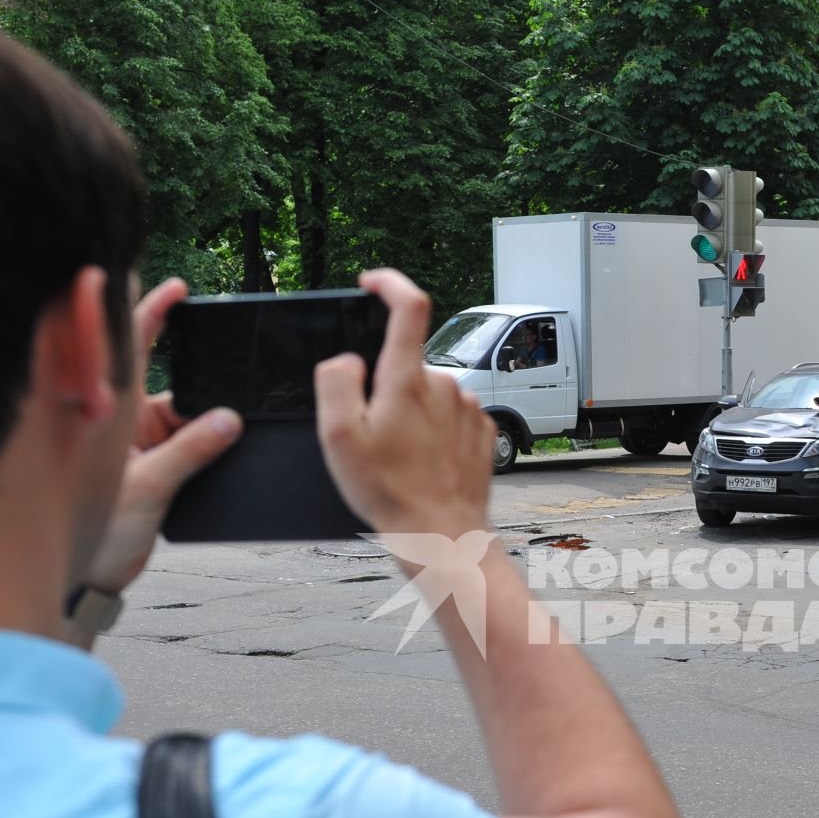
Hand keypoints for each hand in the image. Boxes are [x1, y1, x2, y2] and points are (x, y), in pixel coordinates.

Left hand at [81, 278, 242, 592]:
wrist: (89, 584)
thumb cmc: (93, 535)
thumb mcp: (148, 488)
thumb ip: (190, 451)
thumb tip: (230, 420)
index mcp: (107, 412)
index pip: (125, 348)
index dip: (148, 313)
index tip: (176, 287)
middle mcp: (120, 422)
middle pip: (166, 382)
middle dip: (198, 380)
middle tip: (228, 370)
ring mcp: (136, 445)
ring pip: (182, 417)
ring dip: (204, 426)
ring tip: (211, 444)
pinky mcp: (152, 469)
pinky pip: (187, 446)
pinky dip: (206, 448)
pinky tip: (223, 452)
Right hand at [315, 269, 495, 540]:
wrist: (442, 534)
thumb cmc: (390, 492)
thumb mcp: (338, 437)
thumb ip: (336, 383)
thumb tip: (349, 360)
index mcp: (408, 381)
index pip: (409, 306)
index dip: (389, 284)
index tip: (372, 283)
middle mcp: (445, 386)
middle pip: (407, 365)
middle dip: (386, 388)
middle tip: (374, 435)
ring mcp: (468, 407)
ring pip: (428, 394)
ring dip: (410, 414)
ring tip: (401, 458)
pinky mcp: (482, 429)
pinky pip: (449, 417)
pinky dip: (433, 432)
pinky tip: (424, 463)